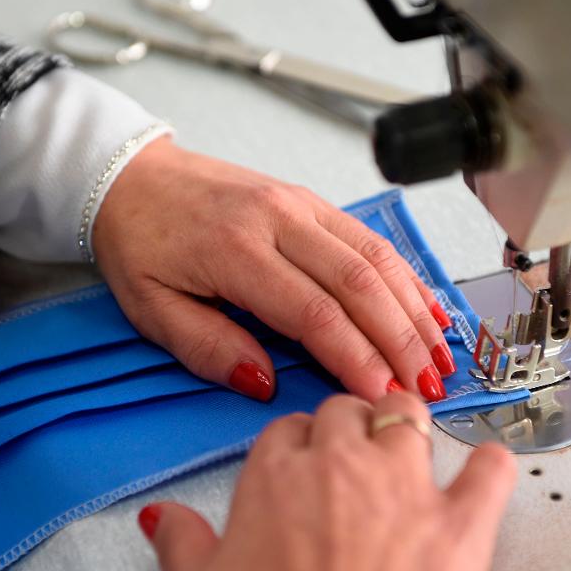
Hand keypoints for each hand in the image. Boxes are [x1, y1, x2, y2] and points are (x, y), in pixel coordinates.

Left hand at [94, 138, 456, 401]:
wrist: (133, 176)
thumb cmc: (140, 242)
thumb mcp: (151, 308)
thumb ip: (207, 347)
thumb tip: (264, 382)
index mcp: (236, 251)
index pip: (314, 313)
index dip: (357, 358)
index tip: (382, 395)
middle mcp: (278, 221)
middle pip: (359, 284)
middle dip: (401, 341)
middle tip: (426, 386)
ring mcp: (300, 205)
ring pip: (375, 258)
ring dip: (413, 309)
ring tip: (438, 356)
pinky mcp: (311, 201)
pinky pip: (369, 238)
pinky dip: (404, 275)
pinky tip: (426, 305)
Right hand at [137, 392, 515, 570]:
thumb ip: (183, 544)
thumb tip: (162, 517)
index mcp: (276, 476)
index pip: (286, 430)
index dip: (297, 444)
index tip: (302, 460)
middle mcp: (341, 465)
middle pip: (345, 411)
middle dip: (347, 426)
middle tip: (350, 455)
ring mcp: (405, 488)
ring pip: (408, 416)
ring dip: (407, 424)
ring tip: (407, 442)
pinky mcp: (461, 524)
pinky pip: (489, 473)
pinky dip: (492, 467)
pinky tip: (488, 467)